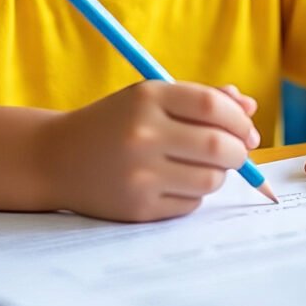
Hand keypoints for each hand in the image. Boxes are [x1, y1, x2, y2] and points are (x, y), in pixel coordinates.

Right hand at [44, 82, 259, 221]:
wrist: (56, 159)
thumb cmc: (113, 123)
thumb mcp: (149, 98)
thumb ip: (200, 99)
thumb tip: (249, 108)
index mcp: (147, 97)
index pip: (212, 105)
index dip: (239, 118)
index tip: (247, 127)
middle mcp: (142, 134)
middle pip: (219, 145)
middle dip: (240, 151)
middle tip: (239, 152)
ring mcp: (139, 174)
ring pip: (211, 178)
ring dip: (218, 174)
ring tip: (201, 166)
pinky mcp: (138, 208)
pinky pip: (190, 203)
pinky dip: (193, 194)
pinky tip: (173, 183)